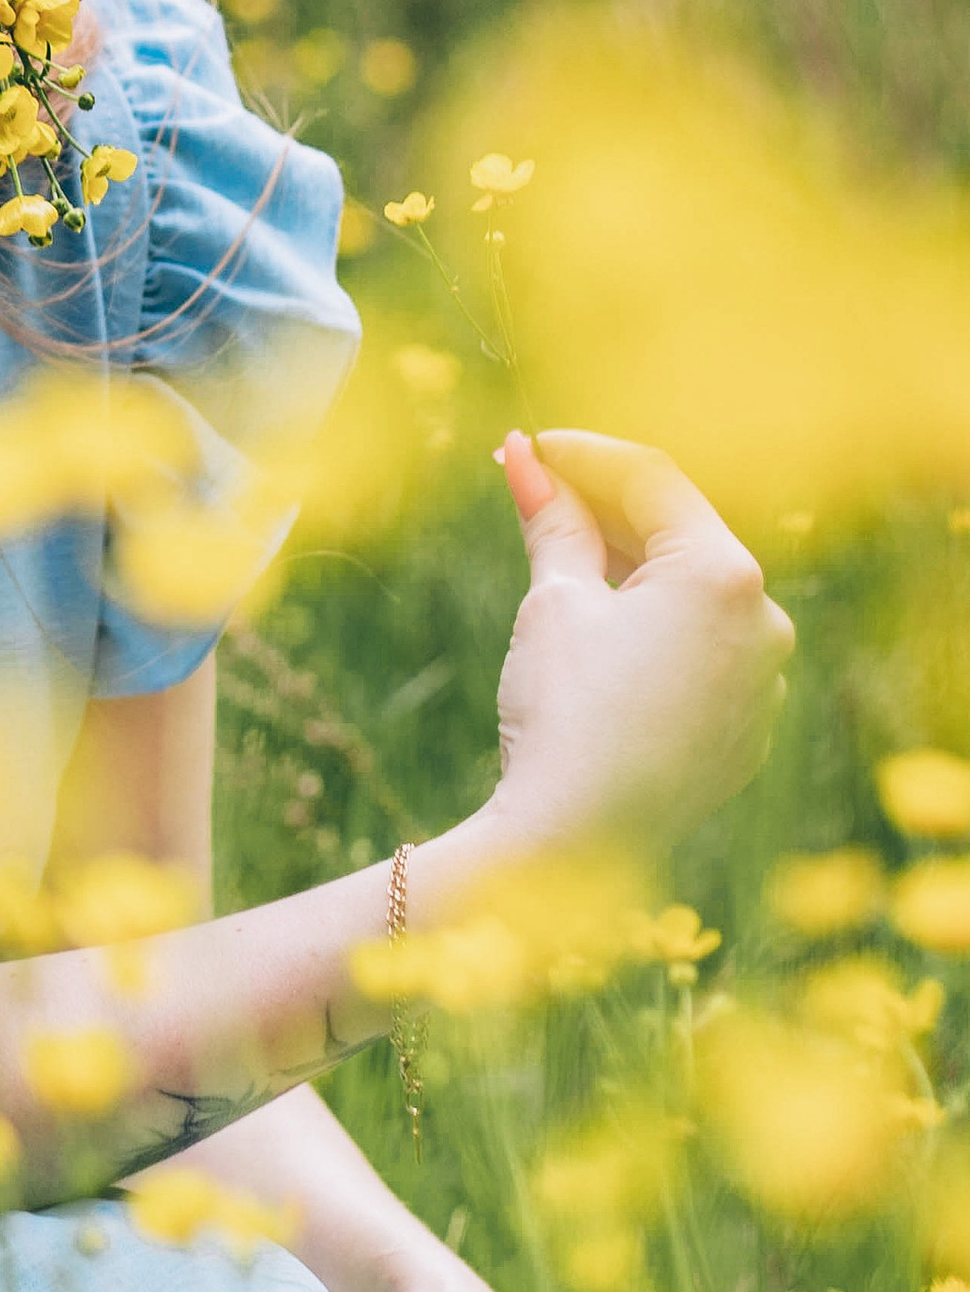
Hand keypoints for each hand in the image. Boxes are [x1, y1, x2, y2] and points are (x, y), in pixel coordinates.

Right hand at [487, 428, 792, 860]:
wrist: (573, 841)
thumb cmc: (563, 711)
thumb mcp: (554, 602)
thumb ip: (555, 523)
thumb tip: (527, 460)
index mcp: (724, 574)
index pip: (653, 480)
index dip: (584, 455)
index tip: (530, 450)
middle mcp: (764, 621)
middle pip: (681, 537)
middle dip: (607, 511)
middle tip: (535, 490)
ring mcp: (764, 680)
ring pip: (694, 600)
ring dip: (632, 572)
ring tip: (561, 562)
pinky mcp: (747, 729)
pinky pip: (703, 657)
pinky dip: (655, 633)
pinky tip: (599, 639)